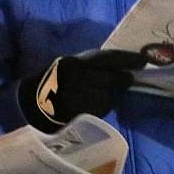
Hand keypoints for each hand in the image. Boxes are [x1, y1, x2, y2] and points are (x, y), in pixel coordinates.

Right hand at [17, 49, 147, 131]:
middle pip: (111, 79)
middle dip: (123, 80)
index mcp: (73, 63)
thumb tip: (121, 67)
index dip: (126, 59)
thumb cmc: (53, 82)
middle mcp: (76, 79)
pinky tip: (97, 104)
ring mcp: (78, 98)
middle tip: (129, 79)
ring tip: (105, 93)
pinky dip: (104, 107)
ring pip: (108, 97)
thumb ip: (90, 65)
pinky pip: (100, 110)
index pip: (106, 58)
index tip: (142, 60)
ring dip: (113, 95)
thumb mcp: (68, 65)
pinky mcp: (79, 115)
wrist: (31, 105)